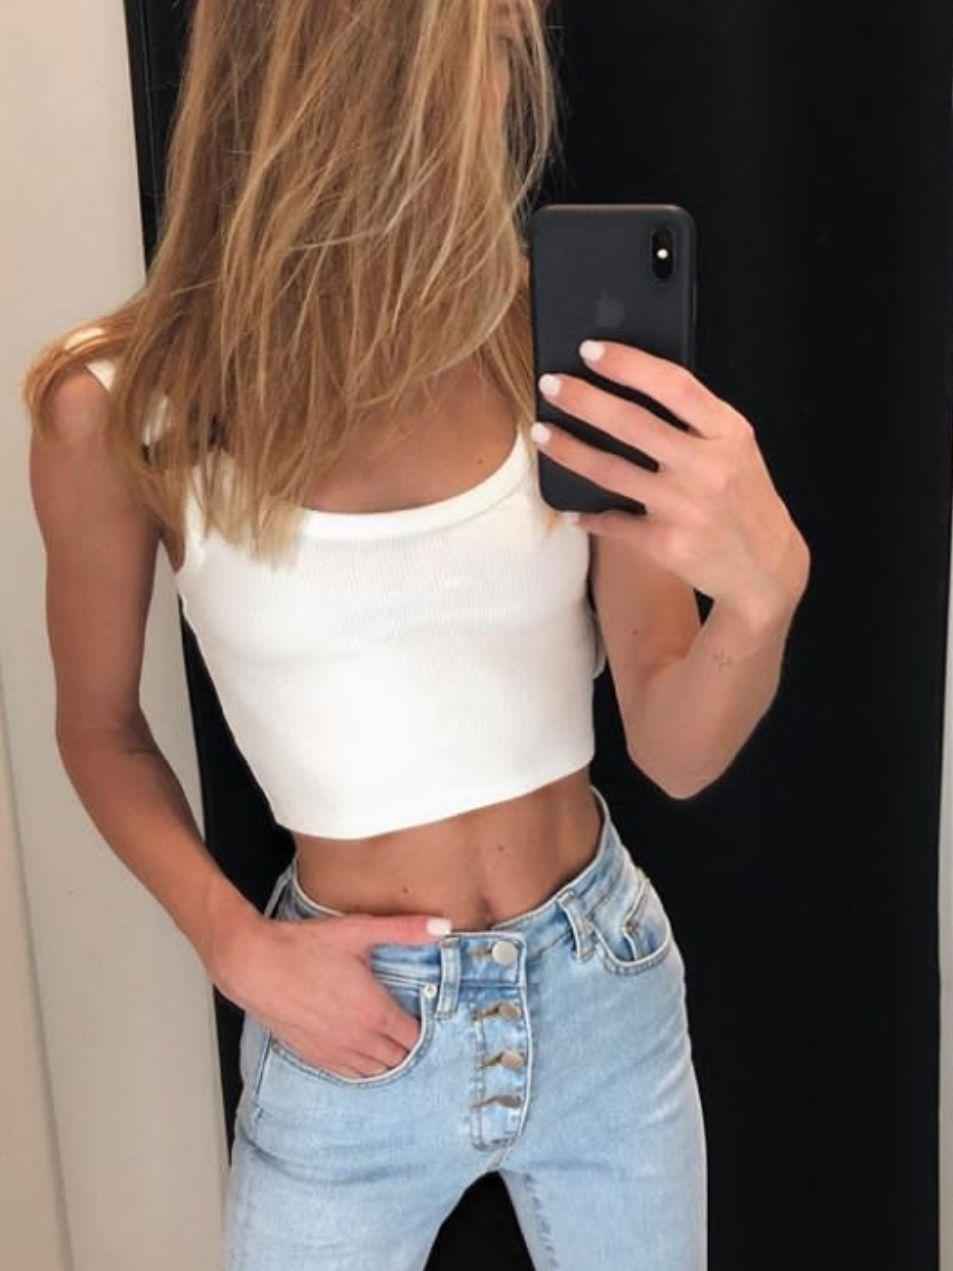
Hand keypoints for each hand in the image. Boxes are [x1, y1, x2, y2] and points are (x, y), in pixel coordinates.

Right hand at [216, 907, 447, 1080]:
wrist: (255, 966)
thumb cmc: (305, 946)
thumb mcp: (359, 931)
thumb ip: (405, 930)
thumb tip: (444, 926)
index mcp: (375, 1012)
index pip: (415, 1038)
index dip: (426, 1030)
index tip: (428, 1017)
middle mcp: (358, 1038)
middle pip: (399, 1059)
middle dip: (410, 1047)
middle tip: (412, 1029)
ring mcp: (335, 1051)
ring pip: (375, 1071)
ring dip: (388, 1060)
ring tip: (392, 1042)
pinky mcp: (313, 1056)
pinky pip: (349, 1075)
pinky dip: (363, 1069)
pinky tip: (364, 1055)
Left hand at [534, 340, 809, 626]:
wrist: (766, 568)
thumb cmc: (742, 496)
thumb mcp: (736, 449)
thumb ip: (696, 421)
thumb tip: (629, 384)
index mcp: (728, 433)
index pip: (674, 385)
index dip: (629, 364)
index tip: (590, 350)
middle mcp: (708, 468)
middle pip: (632, 424)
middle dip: (583, 400)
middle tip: (549, 385)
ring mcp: (686, 508)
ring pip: (611, 471)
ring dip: (568, 450)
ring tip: (541, 433)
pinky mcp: (667, 544)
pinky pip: (613, 522)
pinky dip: (587, 514)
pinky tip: (568, 506)